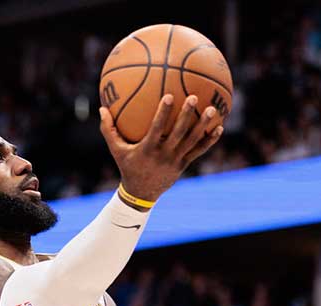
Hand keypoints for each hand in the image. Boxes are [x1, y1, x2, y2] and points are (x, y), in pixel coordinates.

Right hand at [99, 94, 222, 201]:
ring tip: (212, 110)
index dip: (163, 113)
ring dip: (203, 126)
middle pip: (178, 133)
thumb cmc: (127, 166)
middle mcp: (164, 154)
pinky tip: (219, 128)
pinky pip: (199, 151)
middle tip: (194, 97)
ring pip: (192, 141)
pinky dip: (209, 140)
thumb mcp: (116, 150)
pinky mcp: (184, 164)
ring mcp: (176, 160)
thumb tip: (101, 108)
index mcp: (148, 149)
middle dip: (186, 115)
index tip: (169, 96)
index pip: (157, 129)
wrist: (141, 193)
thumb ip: (109, 130)